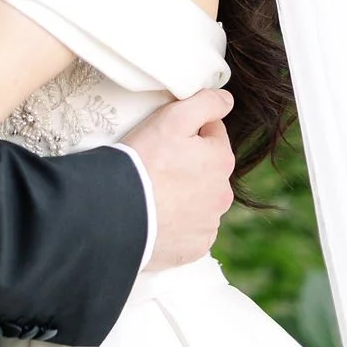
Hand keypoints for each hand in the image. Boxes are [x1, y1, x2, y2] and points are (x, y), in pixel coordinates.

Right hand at [123, 88, 234, 270]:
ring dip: (185, 192)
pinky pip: (190, 228)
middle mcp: (223, 195)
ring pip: (200, 199)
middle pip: (208, 168)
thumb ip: (205, 102)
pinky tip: (158, 213)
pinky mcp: (194, 248)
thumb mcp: (173, 118)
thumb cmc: (145, 160)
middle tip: (158, 162)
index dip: (189, 129)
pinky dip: (178, 220)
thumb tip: (227, 99)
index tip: (166, 135)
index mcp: (222, 161)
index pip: (213, 132)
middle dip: (190, 162)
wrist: (119, 212)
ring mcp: (208, 224)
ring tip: (155, 189)